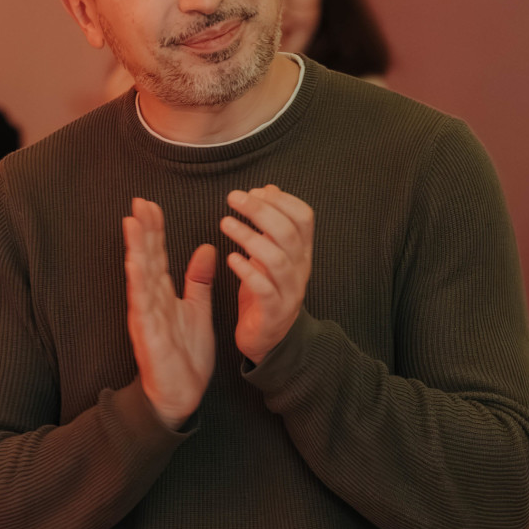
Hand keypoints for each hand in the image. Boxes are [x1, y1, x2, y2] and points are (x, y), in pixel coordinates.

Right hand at [123, 198, 215, 430]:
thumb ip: (199, 281)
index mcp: (162, 294)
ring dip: (135, 249)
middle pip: (145, 258)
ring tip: (131, 222)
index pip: (157, 254)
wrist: (182, 393)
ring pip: (139, 276)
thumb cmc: (185, 354)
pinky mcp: (147, 333)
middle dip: (142, 230)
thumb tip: (206, 249)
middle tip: (139, 201)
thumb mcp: (197, 310)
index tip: (151, 204)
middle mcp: (149, 300)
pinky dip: (137, 282)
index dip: (154, 229)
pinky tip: (135, 262)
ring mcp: (146, 315)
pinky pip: (141, 304)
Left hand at [221, 185, 313, 363]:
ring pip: (277, 259)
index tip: (256, 191)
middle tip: (233, 198)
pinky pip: (265, 290)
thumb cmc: (264, 292)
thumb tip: (268, 189)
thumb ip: (270, 225)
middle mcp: (300, 270)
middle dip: (260, 210)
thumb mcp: (269, 254)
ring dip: (250, 237)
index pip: (304, 217)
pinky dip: (248, 272)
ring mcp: (289, 292)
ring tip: (225, 223)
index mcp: (301, 253)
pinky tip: (230, 258)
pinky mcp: (274, 313)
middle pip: (288, 232)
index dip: (282, 200)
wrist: (268, 340)